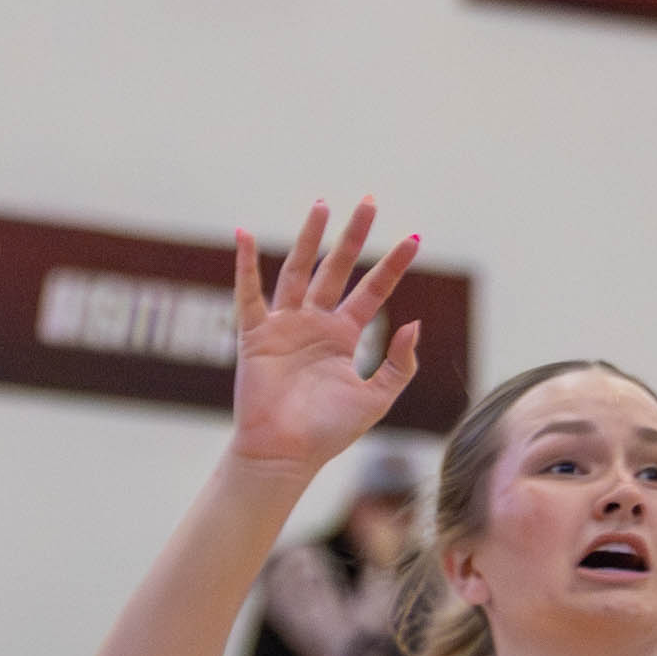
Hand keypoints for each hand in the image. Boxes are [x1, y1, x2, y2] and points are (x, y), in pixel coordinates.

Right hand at [228, 200, 423, 473]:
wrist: (287, 455)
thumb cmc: (329, 432)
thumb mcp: (378, 397)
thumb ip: (399, 362)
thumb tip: (414, 323)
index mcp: (343, 336)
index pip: (374, 291)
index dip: (393, 265)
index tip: (414, 237)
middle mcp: (315, 323)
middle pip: (337, 269)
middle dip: (352, 236)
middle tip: (369, 201)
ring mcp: (284, 325)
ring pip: (297, 270)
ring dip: (310, 237)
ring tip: (324, 205)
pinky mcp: (255, 335)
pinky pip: (248, 295)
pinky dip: (243, 265)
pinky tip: (241, 235)